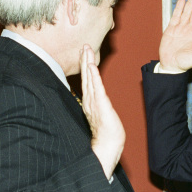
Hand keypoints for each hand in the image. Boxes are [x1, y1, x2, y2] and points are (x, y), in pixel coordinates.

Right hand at [80, 45, 124, 177]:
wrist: (109, 144)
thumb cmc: (106, 133)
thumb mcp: (101, 116)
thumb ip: (97, 107)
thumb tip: (96, 104)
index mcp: (89, 102)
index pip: (87, 81)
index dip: (84, 68)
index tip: (83, 54)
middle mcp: (89, 100)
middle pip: (86, 77)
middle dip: (84, 60)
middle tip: (83, 46)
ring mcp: (93, 101)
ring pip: (90, 78)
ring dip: (87, 63)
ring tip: (86, 50)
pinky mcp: (100, 103)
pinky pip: (96, 86)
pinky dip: (93, 75)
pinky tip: (91, 65)